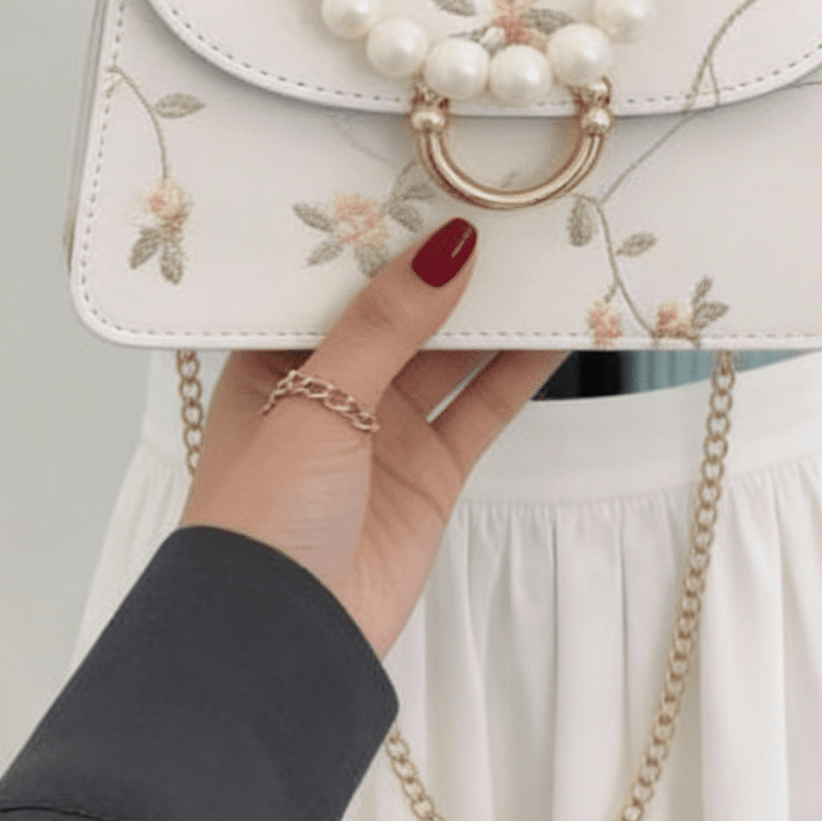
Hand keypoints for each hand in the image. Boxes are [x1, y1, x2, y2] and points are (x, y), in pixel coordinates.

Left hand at [180, 218, 566, 658]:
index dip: (380, 232)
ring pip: (449, 354)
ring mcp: (384, 429)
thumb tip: (447, 246)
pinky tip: (559, 328)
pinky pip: (483, 407)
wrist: (281, 643)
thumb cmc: (262, 515)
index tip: (431, 177)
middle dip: (447, 266)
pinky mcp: (431, 472)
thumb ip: (385, 325)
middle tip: (503, 202)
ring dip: (492, 312)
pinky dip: (520, 370)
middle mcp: (330, 386)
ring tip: (546, 250)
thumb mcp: (315, 401)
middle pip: (400, 311)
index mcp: (274, 358)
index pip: (334, 279)